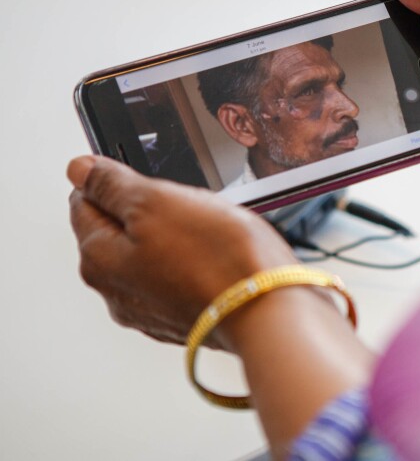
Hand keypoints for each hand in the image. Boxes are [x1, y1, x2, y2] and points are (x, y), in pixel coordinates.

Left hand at [68, 155, 296, 348]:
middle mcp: (116, 291)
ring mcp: (151, 309)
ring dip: (179, 236)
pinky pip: (184, 275)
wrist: (270, 311)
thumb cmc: (219, 260)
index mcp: (97, 259)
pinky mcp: (185, 317)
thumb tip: (79, 170)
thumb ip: (111, 184)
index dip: (115, 181)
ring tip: (211, 234)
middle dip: (151, 211)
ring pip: (157, 252)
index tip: (147, 179)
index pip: (83, 202)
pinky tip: (222, 258)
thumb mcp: (156, 201)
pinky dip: (199, 262)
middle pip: (122, 230)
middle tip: (187, 206)